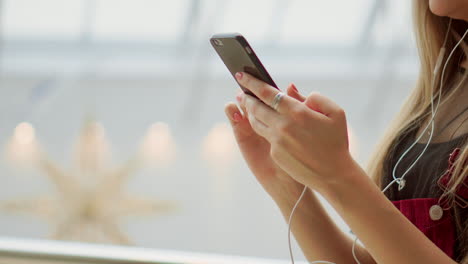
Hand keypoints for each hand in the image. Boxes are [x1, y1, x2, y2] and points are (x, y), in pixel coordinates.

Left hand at [235, 72, 355, 192]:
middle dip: (246, 97)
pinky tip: (263, 122)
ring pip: (256, 122)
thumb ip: (314, 98)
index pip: (267, 93)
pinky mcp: (275, 153)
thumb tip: (290, 89)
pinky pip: (266, 136)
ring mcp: (277, 141)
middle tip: (240, 91)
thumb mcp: (335, 113)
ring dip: (250, 112)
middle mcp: (283, 126)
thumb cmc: (337, 141)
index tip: (241, 74)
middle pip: (256, 107)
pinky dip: (263, 126)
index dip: (252, 82)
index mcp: (298, 113)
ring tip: (248, 105)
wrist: (333, 174)